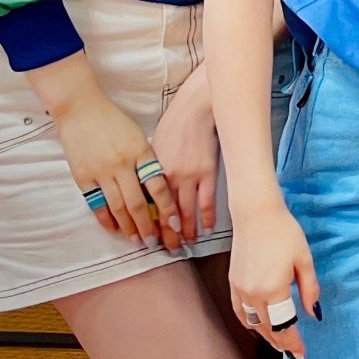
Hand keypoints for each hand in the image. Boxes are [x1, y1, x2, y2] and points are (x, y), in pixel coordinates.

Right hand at [48, 72, 178, 250]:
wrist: (81, 109)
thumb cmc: (114, 121)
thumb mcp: (139, 137)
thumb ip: (148, 160)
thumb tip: (158, 185)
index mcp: (142, 153)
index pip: (159, 187)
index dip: (168, 209)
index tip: (176, 225)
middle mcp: (123, 165)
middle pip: (139, 203)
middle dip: (149, 226)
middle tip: (156, 243)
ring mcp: (101, 172)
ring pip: (118, 207)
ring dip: (129, 227)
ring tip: (138, 240)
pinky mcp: (83, 177)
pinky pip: (96, 204)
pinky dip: (106, 219)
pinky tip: (115, 229)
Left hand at [150, 63, 220, 238]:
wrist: (195, 108)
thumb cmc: (174, 123)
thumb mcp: (154, 146)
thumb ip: (153, 169)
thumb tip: (150, 184)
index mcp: (154, 172)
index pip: (149, 206)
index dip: (149, 223)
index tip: (149, 237)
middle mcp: (169, 178)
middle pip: (166, 213)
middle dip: (167, 234)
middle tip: (167, 249)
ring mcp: (190, 176)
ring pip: (186, 211)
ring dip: (186, 230)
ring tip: (186, 244)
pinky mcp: (208, 172)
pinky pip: (206, 200)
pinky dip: (206, 216)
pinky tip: (206, 228)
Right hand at [229, 201, 318, 358]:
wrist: (256, 214)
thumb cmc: (285, 233)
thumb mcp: (304, 260)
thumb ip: (310, 289)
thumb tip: (314, 313)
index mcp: (273, 289)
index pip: (284, 325)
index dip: (293, 342)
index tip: (301, 354)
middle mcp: (253, 294)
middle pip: (267, 328)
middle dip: (281, 342)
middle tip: (292, 353)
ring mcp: (240, 289)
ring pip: (252, 322)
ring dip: (265, 334)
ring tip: (278, 342)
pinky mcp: (233, 282)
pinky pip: (240, 311)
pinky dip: (249, 322)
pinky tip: (258, 326)